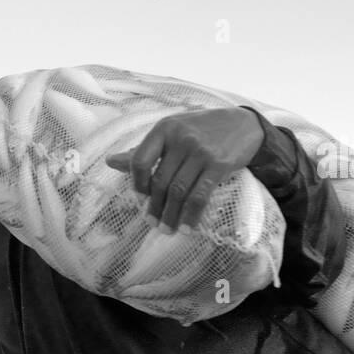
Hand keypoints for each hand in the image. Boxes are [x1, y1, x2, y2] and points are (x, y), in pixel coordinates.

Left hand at [105, 108, 264, 233]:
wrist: (243, 123)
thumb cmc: (201, 129)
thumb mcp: (171, 132)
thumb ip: (143, 149)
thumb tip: (110, 161)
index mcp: (164, 129)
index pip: (140, 160)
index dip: (137, 184)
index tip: (140, 198)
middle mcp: (181, 138)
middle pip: (160, 181)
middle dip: (155, 207)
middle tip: (152, 223)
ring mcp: (201, 152)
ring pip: (178, 191)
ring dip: (171, 215)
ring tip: (167, 229)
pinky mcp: (219, 165)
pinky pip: (200, 196)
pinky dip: (191, 215)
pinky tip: (187, 227)